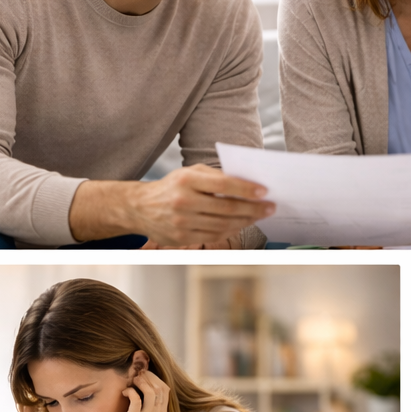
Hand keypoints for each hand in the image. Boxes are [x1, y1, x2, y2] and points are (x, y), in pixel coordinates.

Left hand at [105, 367, 170, 411]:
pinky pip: (136, 398)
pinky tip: (125, 393)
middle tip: (138, 374)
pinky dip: (130, 391)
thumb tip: (146, 393)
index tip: (145, 375)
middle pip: (160, 387)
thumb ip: (151, 411)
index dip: (155, 379)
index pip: (166, 389)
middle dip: (149, 377)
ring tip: (132, 381)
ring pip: (151, 391)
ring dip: (141, 381)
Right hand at [123, 165, 274, 246]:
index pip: (223, 185)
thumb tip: (247, 184)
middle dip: (253, 209)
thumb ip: (216, 177)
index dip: (246, 189)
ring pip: (222, 225)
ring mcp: (182, 222)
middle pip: (226, 208)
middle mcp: (183, 201)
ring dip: (245, 221)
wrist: (140, 207)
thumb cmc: (172, 186)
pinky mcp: (181, 238)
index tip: (264, 191)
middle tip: (270, 207)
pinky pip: (213, 236)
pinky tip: (241, 224)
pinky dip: (231, 231)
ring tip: (258, 216)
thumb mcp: (190, 172)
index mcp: (187, 180)